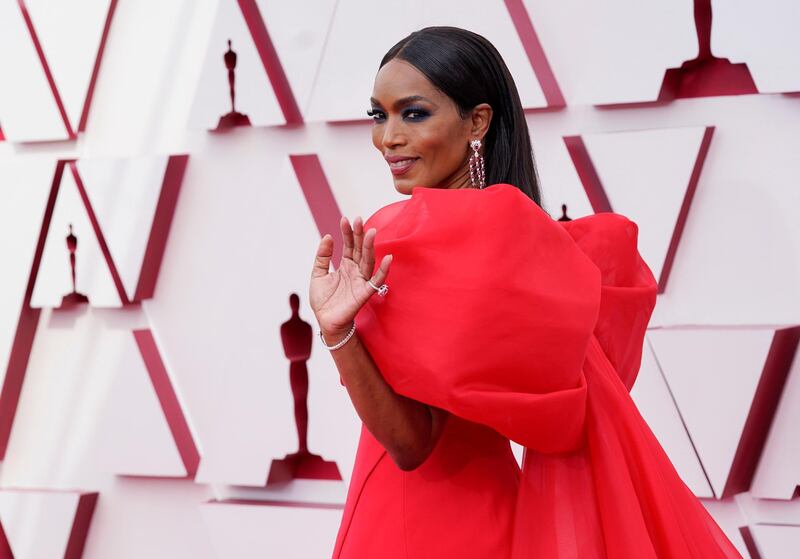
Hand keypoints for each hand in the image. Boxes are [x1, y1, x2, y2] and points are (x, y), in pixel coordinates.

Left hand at [309, 215, 392, 337]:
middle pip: (360, 250)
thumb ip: (323, 256)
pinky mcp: (364, 293)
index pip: (349, 245)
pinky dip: (383, 270)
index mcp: (345, 266)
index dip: (347, 233)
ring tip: (371, 232)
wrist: (325, 321)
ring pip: (368, 261)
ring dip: (370, 247)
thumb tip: (328, 236)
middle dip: (360, 235)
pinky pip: (377, 280)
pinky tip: (389, 258)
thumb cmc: (323, 301)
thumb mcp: (317, 274)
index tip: (345, 219)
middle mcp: (355, 271)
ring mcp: (361, 281)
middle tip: (359, 220)